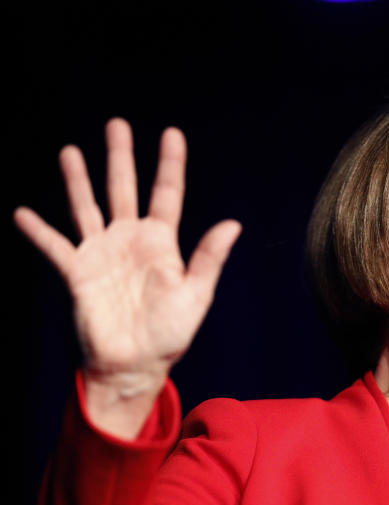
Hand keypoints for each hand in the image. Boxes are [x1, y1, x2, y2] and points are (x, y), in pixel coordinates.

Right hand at [14, 119, 240, 437]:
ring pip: (87, 206)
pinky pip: (54, 246)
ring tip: (70, 150)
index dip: (169, 163)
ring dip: (78, 180)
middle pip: (124, 189)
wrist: (134, 364)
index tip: (171, 133)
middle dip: (120, 157)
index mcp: (162, 243)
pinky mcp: (77, 272)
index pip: (167, 194)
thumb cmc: (170, 334)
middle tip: (116, 124)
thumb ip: (209, 258)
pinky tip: (23, 213)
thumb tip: (233, 223)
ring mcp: (101, 254)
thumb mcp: (195, 294)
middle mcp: (130, 241)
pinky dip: (38, 231)